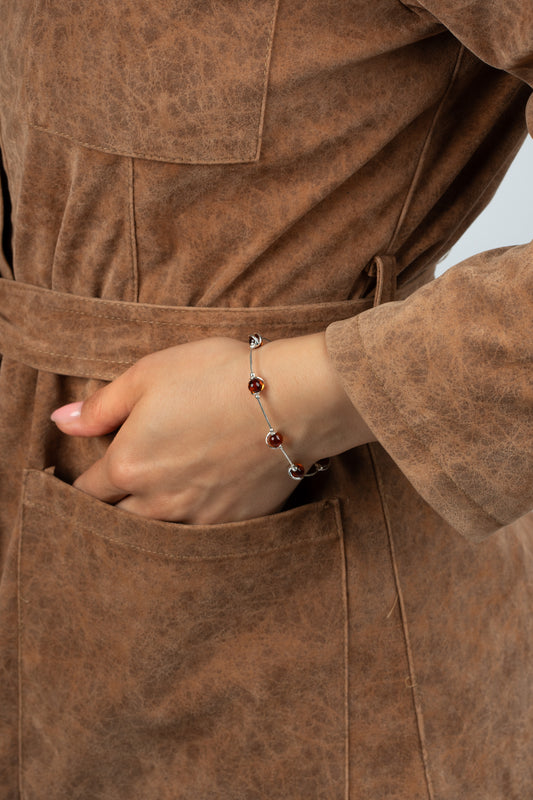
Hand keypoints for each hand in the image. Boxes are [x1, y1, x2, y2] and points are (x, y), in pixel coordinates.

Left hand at [51, 333, 374, 523]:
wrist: (292, 398)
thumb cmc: (217, 376)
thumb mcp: (149, 374)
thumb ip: (100, 406)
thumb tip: (60, 422)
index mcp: (129, 464)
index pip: (87, 491)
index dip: (85, 483)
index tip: (91, 478)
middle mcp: (157, 501)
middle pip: (117, 520)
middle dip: (114, 508)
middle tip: (122, 492)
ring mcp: (198, 517)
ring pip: (156, 533)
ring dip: (150, 520)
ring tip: (159, 500)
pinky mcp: (234, 523)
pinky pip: (199, 536)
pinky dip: (192, 525)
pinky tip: (200, 505)